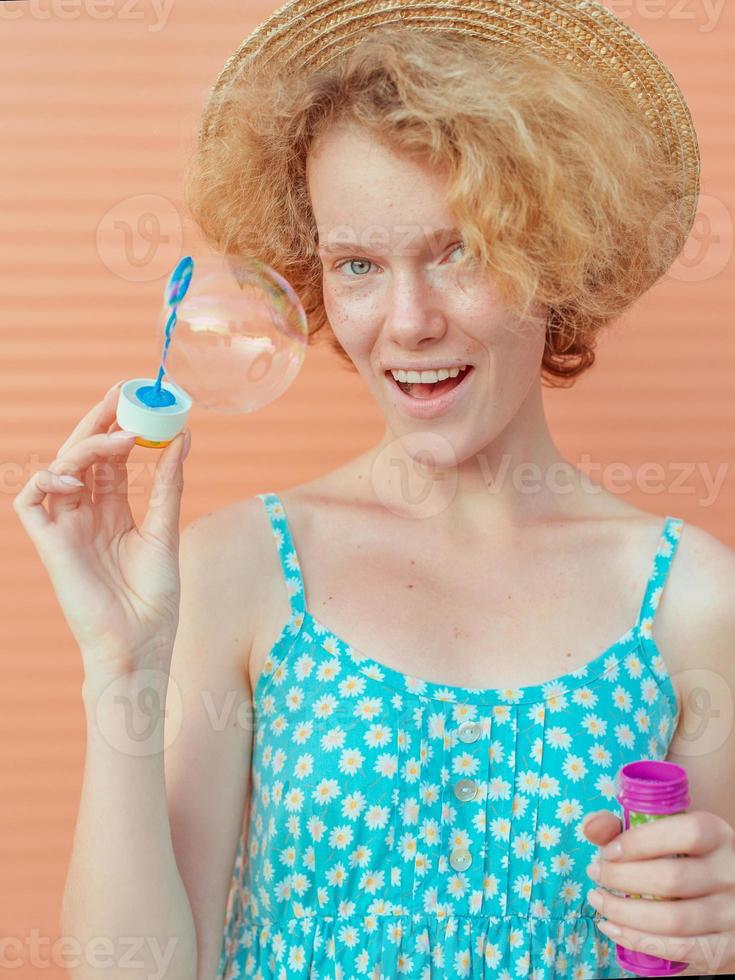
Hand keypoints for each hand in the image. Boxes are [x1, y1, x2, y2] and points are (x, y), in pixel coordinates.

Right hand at [12, 381, 190, 680]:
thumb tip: (184, 437)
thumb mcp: (165, 530)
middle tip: (121, 393)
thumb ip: (168, 484)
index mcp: (115, 512)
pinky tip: (78, 479)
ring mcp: (66, 528)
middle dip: (99, 421)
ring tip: (120, 439)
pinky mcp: (49, 545)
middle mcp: (87, 514)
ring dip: (85, 446)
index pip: (111, 458)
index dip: (121, 427)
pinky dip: (48, 481)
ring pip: (59, 469)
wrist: (141, 643)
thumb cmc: (155, 597)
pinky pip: (30, 501)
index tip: (140, 399)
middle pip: (84, 456)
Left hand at [582, 808, 734, 974]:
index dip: (640, 842)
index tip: (607, 851)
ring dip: (624, 912)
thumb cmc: (686, 859)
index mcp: (716, 835)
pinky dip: (639, 940)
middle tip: (595, 874)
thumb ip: (626, 826)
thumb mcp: (667, 834)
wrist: (727, 897)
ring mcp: (732, 913)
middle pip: (672, 878)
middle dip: (622, 877)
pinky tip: (613, 928)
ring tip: (598, 900)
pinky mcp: (726, 947)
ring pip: (673, 919)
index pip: (685, 833)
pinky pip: (680, 949)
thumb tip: (591, 826)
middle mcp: (730, 873)